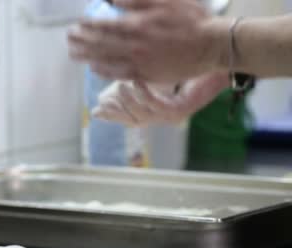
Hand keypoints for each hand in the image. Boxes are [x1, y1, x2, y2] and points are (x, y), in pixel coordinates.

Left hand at [68, 0, 227, 82]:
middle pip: (100, 44)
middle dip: (82, 41)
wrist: (212, 45)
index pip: (105, 26)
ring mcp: (139, 62)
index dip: (88, 26)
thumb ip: (136, 0)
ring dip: (88, 56)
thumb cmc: (192, 19)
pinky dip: (105, 71)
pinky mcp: (146, 75)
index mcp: (138, 25)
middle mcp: (134, 46)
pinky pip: (119, 74)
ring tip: (74, 54)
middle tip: (69, 39)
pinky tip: (94, 69)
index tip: (77, 25)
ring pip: (106, 60)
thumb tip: (112, 0)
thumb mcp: (166, 0)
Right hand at [93, 72, 228, 125]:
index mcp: (160, 112)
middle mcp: (166, 118)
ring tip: (119, 86)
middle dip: (117, 112)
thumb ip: (137, 84)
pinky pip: (158, 105)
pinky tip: (137, 82)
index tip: (96, 112)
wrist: (216, 63)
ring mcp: (175, 116)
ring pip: (145, 114)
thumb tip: (112, 90)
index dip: (113, 116)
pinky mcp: (182, 109)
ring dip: (129, 101)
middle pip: (135, 120)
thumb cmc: (189, 67)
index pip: (130, 119)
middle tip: (102, 102)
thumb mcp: (157, 77)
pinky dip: (145, 94)